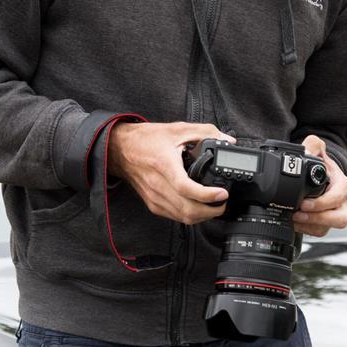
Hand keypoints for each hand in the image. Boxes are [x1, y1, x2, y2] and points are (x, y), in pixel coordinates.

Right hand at [108, 122, 235, 224]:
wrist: (120, 149)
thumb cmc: (146, 139)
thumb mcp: (177, 129)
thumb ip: (204, 132)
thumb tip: (227, 140)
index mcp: (164, 164)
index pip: (186, 187)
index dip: (207, 195)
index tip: (222, 193)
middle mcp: (158, 184)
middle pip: (187, 209)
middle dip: (210, 211)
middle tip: (223, 203)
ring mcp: (154, 197)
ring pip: (182, 217)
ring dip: (202, 216)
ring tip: (214, 207)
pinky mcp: (152, 204)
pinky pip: (174, 217)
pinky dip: (189, 216)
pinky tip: (198, 208)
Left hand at [292, 135, 346, 236]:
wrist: (319, 173)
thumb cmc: (320, 163)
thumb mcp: (317, 149)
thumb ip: (313, 144)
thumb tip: (306, 151)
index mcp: (343, 186)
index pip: (339, 197)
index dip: (323, 203)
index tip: (304, 203)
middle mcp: (342, 203)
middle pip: (340, 219)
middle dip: (318, 218)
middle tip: (298, 214)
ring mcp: (334, 214)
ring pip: (328, 228)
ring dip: (310, 226)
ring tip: (293, 219)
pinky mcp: (325, 223)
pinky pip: (319, 232)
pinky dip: (306, 230)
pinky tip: (295, 223)